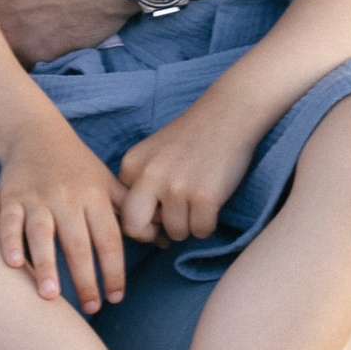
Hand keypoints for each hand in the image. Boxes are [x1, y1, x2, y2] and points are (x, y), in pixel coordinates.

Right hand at [0, 116, 131, 310]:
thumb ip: (130, 211)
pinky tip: (12, 263)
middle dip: (85, 278)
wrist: (33, 131)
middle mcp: (67, 198)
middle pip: (78, 243)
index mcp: (94, 196)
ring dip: (46, 265)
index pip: (109, 239)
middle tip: (91, 308)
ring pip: (42, 234)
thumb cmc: (75, 164)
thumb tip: (163, 239)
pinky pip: (9, 221)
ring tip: (50, 296)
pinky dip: (9, 241)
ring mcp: (38, 198)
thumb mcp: (107, 181)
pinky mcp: (12, 197)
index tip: (116, 298)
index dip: (114, 269)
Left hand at [118, 90, 265, 246]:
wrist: (228, 115)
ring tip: (197, 201)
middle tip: (170, 226)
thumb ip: (141, 186)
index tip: (158, 217)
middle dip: (153, 234)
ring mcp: (177, 187)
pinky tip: (212, 202)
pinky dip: (208, 224)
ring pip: (175, 233)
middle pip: (135, 228)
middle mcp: (149, 175)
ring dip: (188, 225)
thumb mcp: (153, 155)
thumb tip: (148, 234)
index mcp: (131, 164)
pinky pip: (202, 231)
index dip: (142, 220)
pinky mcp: (205, 196)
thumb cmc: (192, 138)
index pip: (123, 211)